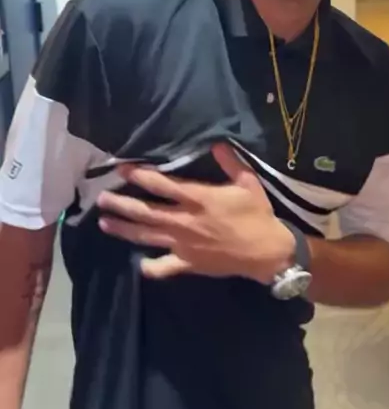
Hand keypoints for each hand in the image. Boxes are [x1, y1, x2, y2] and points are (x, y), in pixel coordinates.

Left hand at [97, 144, 294, 281]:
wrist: (268, 253)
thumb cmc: (257, 214)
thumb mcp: (247, 182)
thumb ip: (229, 161)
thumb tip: (215, 141)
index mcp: (199, 199)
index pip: (162, 185)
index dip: (140, 176)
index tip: (122, 169)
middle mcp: (185, 221)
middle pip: (146, 211)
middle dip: (121, 204)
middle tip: (101, 198)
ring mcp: (184, 245)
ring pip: (147, 236)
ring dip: (124, 229)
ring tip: (104, 224)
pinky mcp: (188, 264)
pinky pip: (164, 267)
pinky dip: (150, 266)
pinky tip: (139, 263)